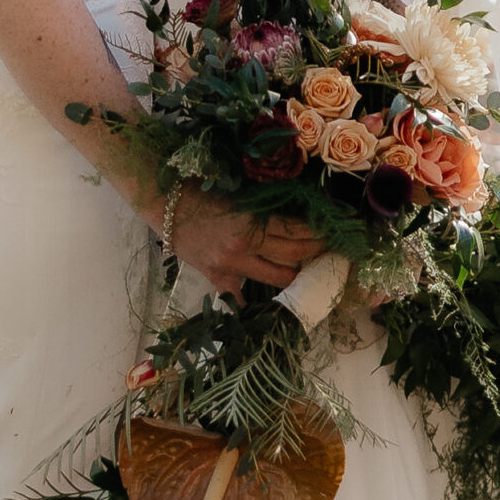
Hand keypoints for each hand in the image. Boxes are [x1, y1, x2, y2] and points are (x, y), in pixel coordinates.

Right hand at [165, 189, 326, 296]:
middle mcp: (245, 248)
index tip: (334, 232)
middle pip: (293, 255)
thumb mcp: (239, 196)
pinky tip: (272, 308)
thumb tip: (297, 213)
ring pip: (277, 278)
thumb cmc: (201, 191)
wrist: (165, 206)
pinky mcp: (218, 278)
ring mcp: (232, 267)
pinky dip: (254, 303)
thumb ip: (265, 209)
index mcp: (251, 222)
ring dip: (297, 275)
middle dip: (316, 253)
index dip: (318, 232)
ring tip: (310, 269)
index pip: (296, 230)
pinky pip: (240, 298)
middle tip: (331, 249)